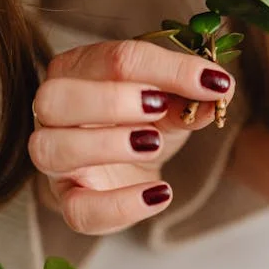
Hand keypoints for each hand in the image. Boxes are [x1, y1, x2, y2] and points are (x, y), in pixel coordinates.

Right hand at [29, 40, 234, 234]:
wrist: (131, 168)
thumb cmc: (144, 122)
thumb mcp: (172, 102)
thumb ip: (190, 95)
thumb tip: (219, 88)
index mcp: (79, 69)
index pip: (113, 59)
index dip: (167, 69)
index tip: (213, 82)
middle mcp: (53, 111)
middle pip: (55, 98)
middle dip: (111, 101)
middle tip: (160, 107)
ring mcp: (53, 156)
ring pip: (50, 150)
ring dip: (105, 146)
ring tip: (154, 145)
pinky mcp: (68, 199)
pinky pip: (77, 210)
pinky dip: (120, 206)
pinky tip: (159, 194)